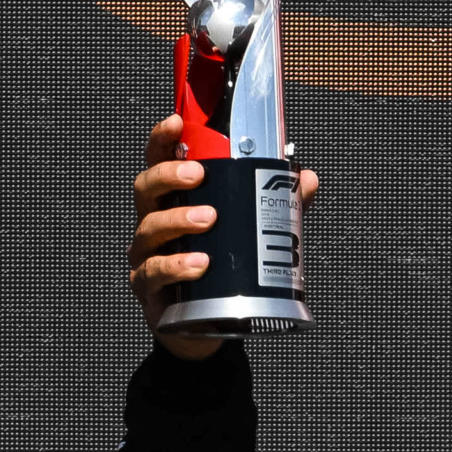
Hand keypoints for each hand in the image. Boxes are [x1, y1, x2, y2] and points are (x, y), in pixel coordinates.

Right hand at [127, 115, 320, 359]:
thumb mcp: (250, 234)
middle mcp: (153, 225)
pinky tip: (200, 264)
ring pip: (149, 229)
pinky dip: (176, 266)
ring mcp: (147, 256)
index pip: (159, 163)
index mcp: (173, 202)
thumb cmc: (222, 271)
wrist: (207, 329)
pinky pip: (154, 273)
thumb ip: (276, 206)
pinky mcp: (148, 289)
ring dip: (177, 219)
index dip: (163, 139)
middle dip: (169, 175)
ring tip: (208, 219)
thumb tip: (305, 179)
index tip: (177, 122)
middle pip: (146, 189)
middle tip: (198, 174)